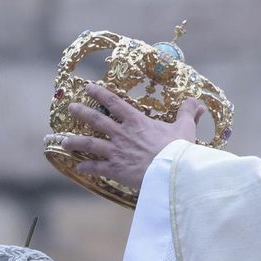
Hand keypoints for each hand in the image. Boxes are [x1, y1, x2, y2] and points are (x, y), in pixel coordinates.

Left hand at [62, 83, 203, 189]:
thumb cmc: (178, 150)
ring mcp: (116, 151)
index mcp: (136, 121)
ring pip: (90, 143)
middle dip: (81, 112)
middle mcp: (122, 133)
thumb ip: (187, 113)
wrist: (172, 172)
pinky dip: (87, 167)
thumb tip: (197, 101)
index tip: (88, 87)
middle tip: (70, 107)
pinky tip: (79, 166)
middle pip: (96, 120)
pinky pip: (97, 167)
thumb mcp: (184, 128)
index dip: (99, 93)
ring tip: (64, 141)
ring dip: (75, 141)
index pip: (113, 102)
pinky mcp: (115, 169)